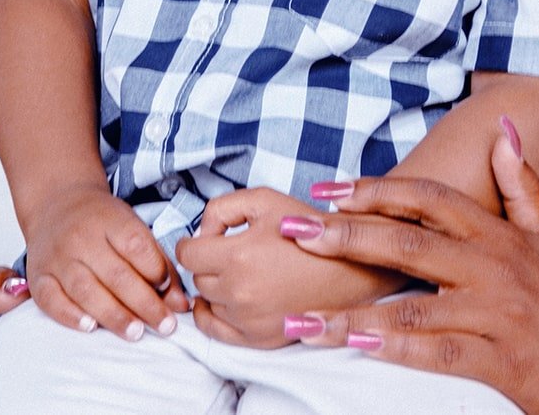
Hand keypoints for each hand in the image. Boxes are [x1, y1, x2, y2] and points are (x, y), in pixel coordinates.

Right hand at [24, 181, 190, 340]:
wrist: (56, 204)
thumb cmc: (101, 221)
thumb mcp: (133, 228)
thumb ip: (158, 263)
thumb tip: (180, 304)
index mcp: (110, 219)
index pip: (137, 247)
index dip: (158, 273)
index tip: (174, 297)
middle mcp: (81, 237)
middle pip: (115, 274)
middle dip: (144, 304)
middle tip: (165, 326)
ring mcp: (57, 257)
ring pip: (85, 290)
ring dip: (113, 315)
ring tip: (135, 332)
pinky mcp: (38, 275)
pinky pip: (50, 299)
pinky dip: (69, 316)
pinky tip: (90, 327)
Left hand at [177, 187, 405, 347]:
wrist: (351, 267)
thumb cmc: (310, 230)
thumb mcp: (265, 199)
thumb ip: (222, 208)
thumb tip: (202, 233)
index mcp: (238, 255)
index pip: (187, 254)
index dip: (193, 242)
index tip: (204, 241)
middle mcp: (239, 292)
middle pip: (198, 278)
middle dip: (208, 264)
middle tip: (230, 254)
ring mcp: (248, 320)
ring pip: (207, 302)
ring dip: (216, 288)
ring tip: (241, 275)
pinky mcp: (258, 339)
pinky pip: (215, 331)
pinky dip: (213, 314)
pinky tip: (225, 301)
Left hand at [283, 128, 538, 414]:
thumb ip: (521, 185)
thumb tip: (502, 129)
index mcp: (500, 236)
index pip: (430, 198)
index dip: (377, 190)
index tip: (328, 190)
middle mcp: (495, 267)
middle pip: (409, 242)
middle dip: (346, 235)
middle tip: (295, 231)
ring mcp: (497, 314)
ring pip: (412, 306)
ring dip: (351, 313)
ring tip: (299, 317)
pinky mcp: (500, 360)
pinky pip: (437, 352)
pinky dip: (394, 349)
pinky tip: (356, 345)